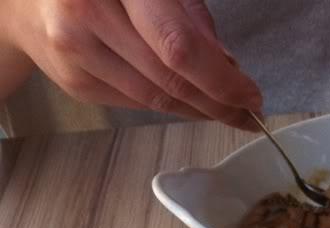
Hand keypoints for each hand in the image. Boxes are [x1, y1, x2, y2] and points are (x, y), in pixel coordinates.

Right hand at [5, 0, 261, 128]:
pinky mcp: (74, 81)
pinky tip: (188, 100)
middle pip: (168, 79)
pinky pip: (135, 103)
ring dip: (197, 109)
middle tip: (247, 112)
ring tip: (225, 109)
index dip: (221, 79)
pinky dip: (168, 104)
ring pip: (154, 99)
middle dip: (217, 102)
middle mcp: (86, 13)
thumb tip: (228, 62)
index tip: (251, 94)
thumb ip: (188, 10)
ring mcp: (74, 52)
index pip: (178, 46)